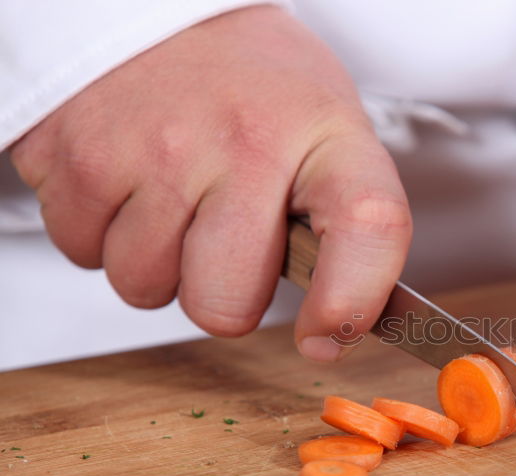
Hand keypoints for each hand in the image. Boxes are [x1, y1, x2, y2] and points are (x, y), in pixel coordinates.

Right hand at [10, 5, 410, 361]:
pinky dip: (102, 234)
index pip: (369, 226)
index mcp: (325, 136)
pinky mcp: (80, 155)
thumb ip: (342, 230)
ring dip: (156, 264)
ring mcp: (157, 149)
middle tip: (226, 241)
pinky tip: (130, 182)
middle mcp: (244, 142)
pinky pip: (84, 253)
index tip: (326, 336)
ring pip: (144, 287)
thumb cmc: (254, 90)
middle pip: (224, 302)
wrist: (160, 14)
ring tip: (175, 197)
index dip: (351, 301)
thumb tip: (333, 334)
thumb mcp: (326, 135)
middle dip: (222, 297)